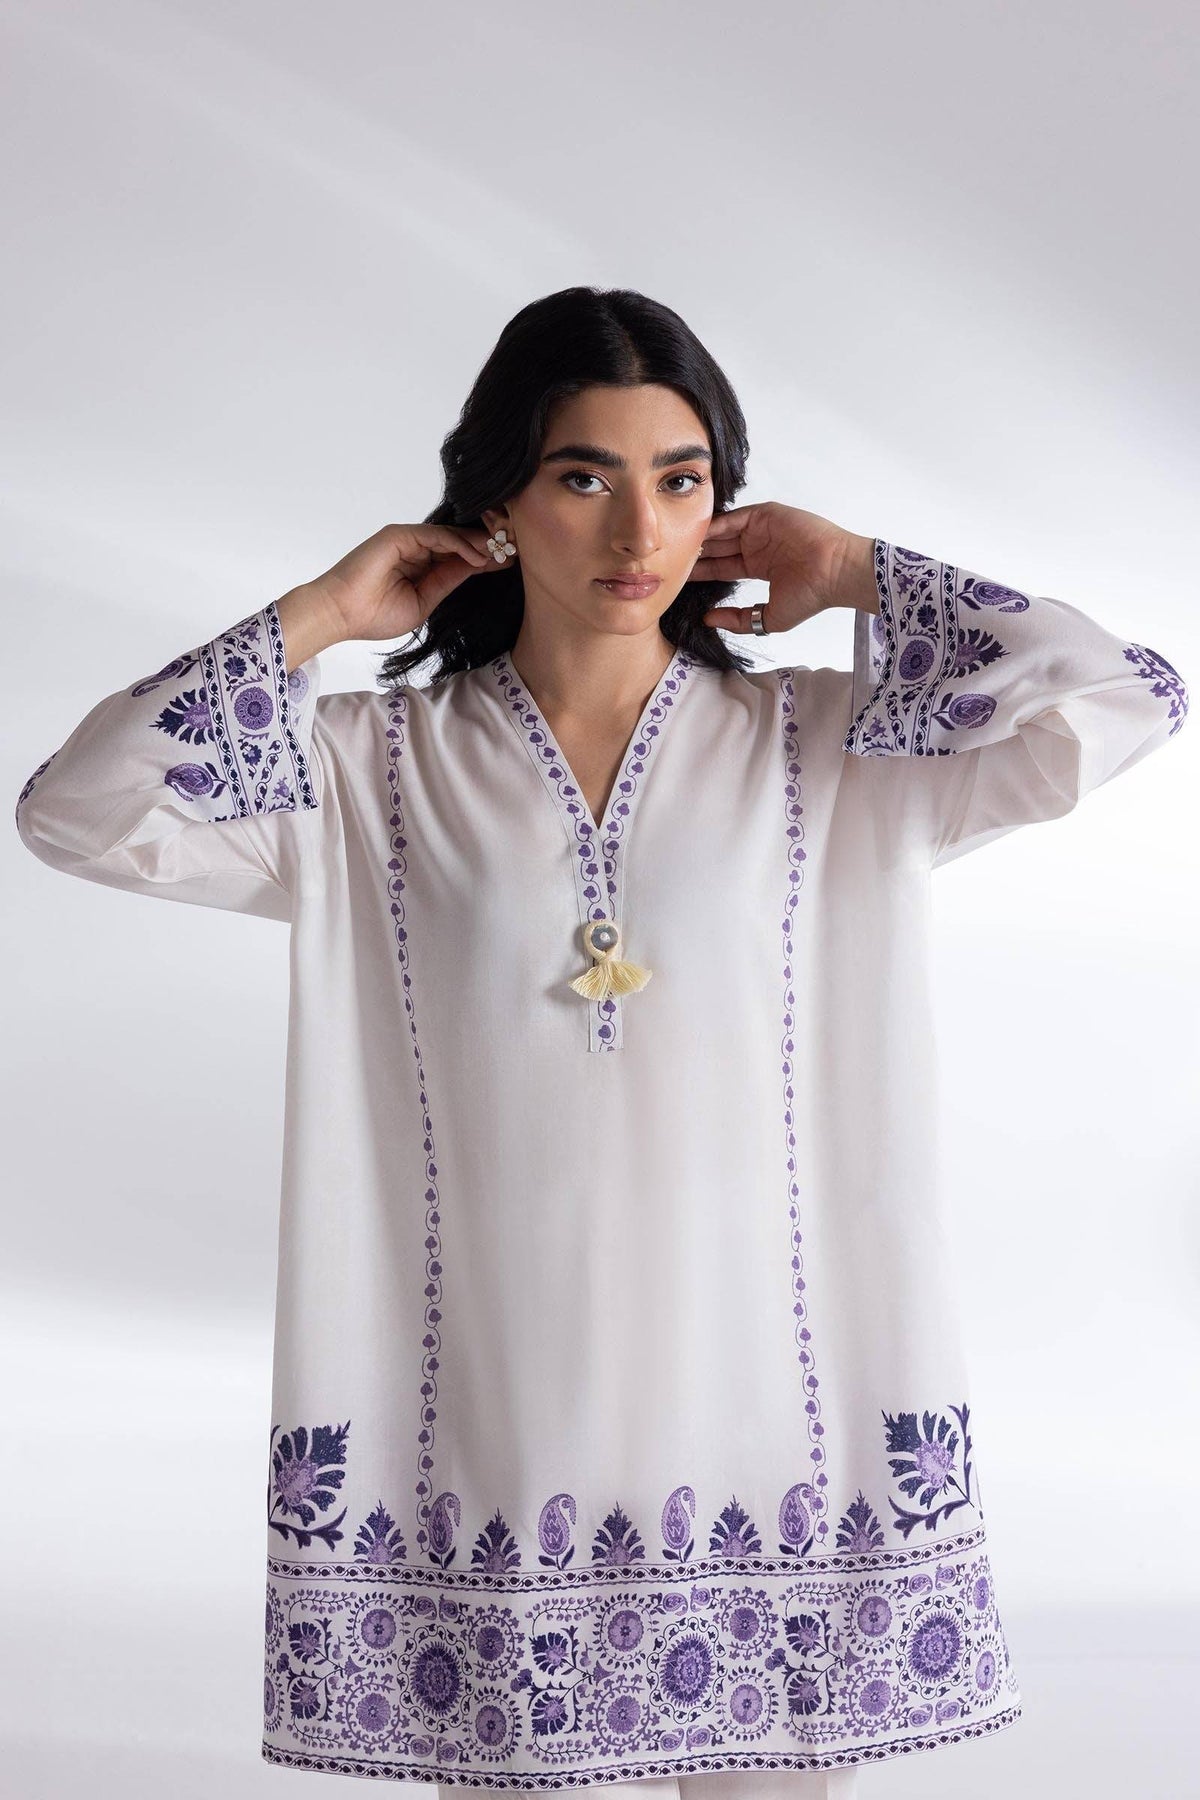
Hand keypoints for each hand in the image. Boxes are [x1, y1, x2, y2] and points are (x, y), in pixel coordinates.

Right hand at [307, 522, 496, 641]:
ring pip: (450, 537)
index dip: (484, 561)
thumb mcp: (424, 602)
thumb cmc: (374, 615)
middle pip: (458, 543)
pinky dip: (458, 543)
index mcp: (420, 568)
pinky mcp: (400, 535)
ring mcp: (407, 540)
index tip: (509, 564)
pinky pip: (436, 536)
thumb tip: (477, 567)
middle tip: (513, 551)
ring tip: (501, 552)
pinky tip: (477, 554)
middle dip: (486, 548)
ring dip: (477, 544)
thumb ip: (447, 582)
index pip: (458, 560)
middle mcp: (416, 550)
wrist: (341, 614)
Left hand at [694, 503, 874, 632]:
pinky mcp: (765, 514)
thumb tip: (707, 619)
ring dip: (701, 539)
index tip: (678, 579)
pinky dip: (714, 525)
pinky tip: (695, 534)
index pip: (721, 567)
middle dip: (695, 554)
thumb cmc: (811, 596)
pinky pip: (733, 519)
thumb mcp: (768, 617)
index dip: (701, 572)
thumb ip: (738, 619)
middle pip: (717, 548)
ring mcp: (761, 529)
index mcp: (760, 566)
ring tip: (677, 547)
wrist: (835, 573)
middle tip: (669, 560)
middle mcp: (758, 546)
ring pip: (722, 532)